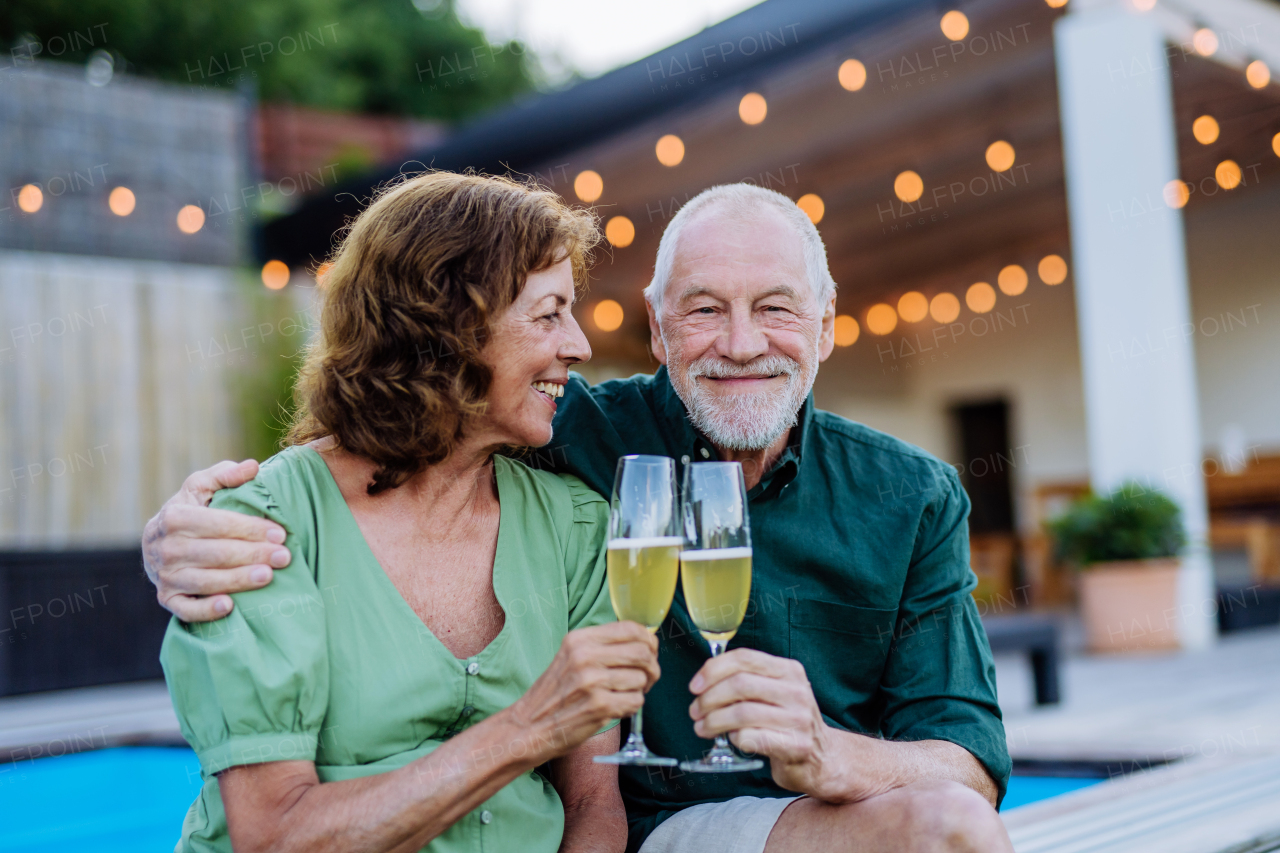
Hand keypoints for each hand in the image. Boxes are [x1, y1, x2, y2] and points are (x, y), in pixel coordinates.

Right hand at [143, 460, 290, 621]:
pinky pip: (185, 609)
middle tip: (284, 557)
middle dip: (252, 554)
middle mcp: (166, 548)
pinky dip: (205, 610)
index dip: (250, 529)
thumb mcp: (201, 487)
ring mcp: (165, 576)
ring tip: (268, 577)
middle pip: (215, 553)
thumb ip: (225, 475)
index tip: (280, 533)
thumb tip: (252, 467)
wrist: (158, 543)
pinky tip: (229, 606)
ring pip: (204, 581)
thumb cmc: (190, 510)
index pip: (218, 524)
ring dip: (237, 580)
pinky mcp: (167, 599)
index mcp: (175, 517)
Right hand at [506, 621, 659, 761]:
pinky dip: (632, 707)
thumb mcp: (571, 657)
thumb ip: (603, 647)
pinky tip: (617, 708)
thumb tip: (645, 641)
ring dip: (640, 690)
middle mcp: (585, 656)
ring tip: (623, 695)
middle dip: (651, 667)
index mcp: (580, 639)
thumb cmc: (555, 694)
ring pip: (642, 678)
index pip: (631, 628)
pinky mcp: (600, 706)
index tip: (649, 652)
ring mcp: (593, 682)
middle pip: (642, 652)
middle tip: (645, 679)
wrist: (529, 727)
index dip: (648, 641)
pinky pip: (636, 701)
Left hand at [688, 648, 849, 799]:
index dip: (713, 669)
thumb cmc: (787, 722)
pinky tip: (731, 739)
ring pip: (742, 713)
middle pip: (740, 684)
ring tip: (703, 728)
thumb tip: (704, 680)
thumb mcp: (775, 692)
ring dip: (714, 721)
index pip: (745, 658)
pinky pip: (751, 738)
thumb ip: (747, 681)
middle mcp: (797, 691)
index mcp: (789, 670)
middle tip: (695, 711)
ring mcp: (799, 719)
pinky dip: (733, 738)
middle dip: (709, 698)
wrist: (822, 758)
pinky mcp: (796, 746)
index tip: (694, 686)